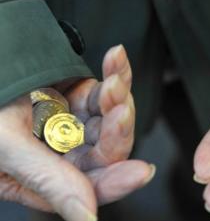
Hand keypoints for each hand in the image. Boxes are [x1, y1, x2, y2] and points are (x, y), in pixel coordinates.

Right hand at [0, 45, 154, 220]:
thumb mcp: (8, 149)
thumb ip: (50, 181)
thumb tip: (86, 218)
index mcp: (47, 178)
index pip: (92, 187)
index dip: (117, 181)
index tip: (141, 172)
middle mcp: (64, 153)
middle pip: (108, 149)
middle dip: (118, 129)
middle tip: (119, 111)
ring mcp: (71, 124)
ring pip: (110, 117)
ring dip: (118, 97)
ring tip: (114, 81)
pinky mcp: (75, 97)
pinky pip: (102, 91)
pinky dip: (114, 73)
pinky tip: (116, 59)